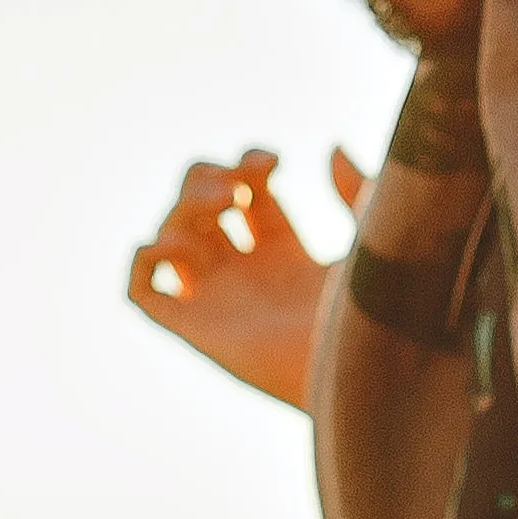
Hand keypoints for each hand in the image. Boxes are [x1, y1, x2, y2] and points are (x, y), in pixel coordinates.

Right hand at [126, 145, 361, 408]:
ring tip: (226, 203)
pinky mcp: (196, 329)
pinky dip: (144, 258)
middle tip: (239, 185)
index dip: (249, 165)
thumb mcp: (371, 239)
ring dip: (184, 206)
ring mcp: (217, 300)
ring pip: (168, 237)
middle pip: (198, 208)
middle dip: (207, 179)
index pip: (246, 194)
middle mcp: (244, 276)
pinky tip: (180, 241)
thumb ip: (355, 191)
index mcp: (286, 255)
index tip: (274, 163)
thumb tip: (331, 147)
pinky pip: (142, 291)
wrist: (361, 370)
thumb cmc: (375, 315)